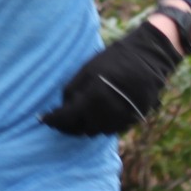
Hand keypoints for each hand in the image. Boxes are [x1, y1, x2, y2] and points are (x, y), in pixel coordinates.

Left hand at [41, 22, 182, 135]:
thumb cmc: (114, 60)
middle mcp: (109, 111)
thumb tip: (62, 108)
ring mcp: (123, 117)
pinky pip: (112, 129)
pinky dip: (101, 126)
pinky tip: (95, 117)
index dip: (53, 119)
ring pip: (97, 132)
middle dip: (68, 126)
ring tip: (77, 120)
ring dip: (85, 127)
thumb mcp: (88, 69)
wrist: (149, 58)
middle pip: (82, 129)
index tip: (42, 119)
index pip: (68, 116)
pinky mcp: (134, 119)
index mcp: (95, 96)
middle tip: (58, 122)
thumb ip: (72, 90)